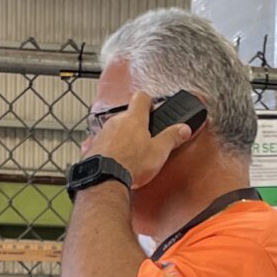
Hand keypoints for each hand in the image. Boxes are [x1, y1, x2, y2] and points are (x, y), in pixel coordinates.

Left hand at [82, 92, 197, 189]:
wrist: (104, 178)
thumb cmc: (130, 163)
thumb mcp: (159, 151)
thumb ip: (172, 137)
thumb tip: (183, 129)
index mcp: (134, 119)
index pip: (141, 98)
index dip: (149, 101)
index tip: (153, 108)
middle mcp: (116, 122)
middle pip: (128, 115)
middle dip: (136, 124)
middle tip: (146, 137)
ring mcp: (103, 133)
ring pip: (115, 129)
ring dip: (122, 137)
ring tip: (132, 153)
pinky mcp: (93, 146)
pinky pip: (104, 142)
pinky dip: (111, 148)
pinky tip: (118, 160)